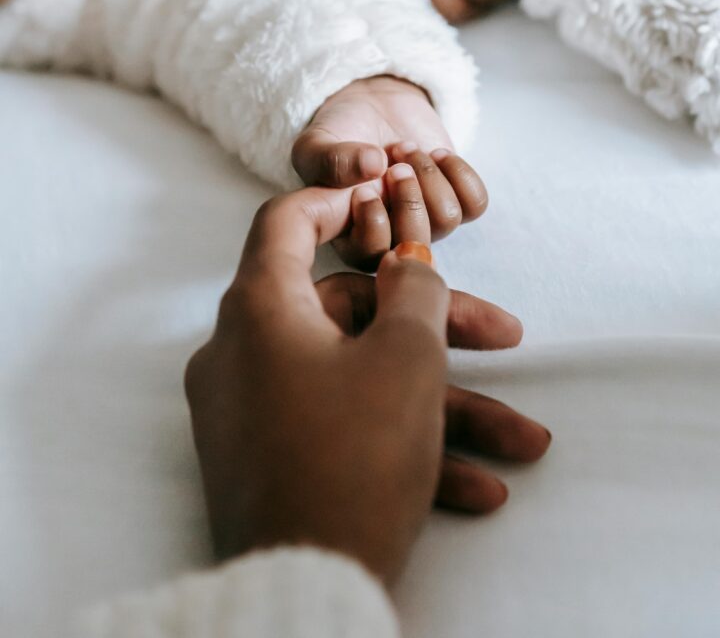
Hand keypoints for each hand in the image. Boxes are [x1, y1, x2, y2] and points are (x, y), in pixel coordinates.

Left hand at [185, 187, 550, 584]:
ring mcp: (253, 412)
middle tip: (507, 340)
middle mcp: (244, 353)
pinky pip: (341, 430)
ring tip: (521, 442)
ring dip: (441, 407)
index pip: (286, 223)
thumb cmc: (354, 456)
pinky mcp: (270, 461)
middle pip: (349, 313)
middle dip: (438, 331)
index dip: (339, 199)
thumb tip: (406, 263)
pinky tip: (478, 488)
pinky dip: (402, 446)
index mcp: (259, 310)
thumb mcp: (405, 360)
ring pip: (359, 381)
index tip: (385, 197)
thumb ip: (415, 292)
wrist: (305, 591)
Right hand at [292, 75, 487, 264]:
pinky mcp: (455, 200)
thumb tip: (373, 166)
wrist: (374, 106)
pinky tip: (436, 154)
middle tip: (394, 165)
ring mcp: (427, 221)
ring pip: (447, 220)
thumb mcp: (317, 144)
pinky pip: (475, 203)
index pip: (371, 257)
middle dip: (409, 199)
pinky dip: (459, 172)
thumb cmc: (340, 133)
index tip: (364, 188)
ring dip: (430, 176)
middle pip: (416, 245)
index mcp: (351, 237)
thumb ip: (331, 159)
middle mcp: (392, 237)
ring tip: (407, 149)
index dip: (374, 224)